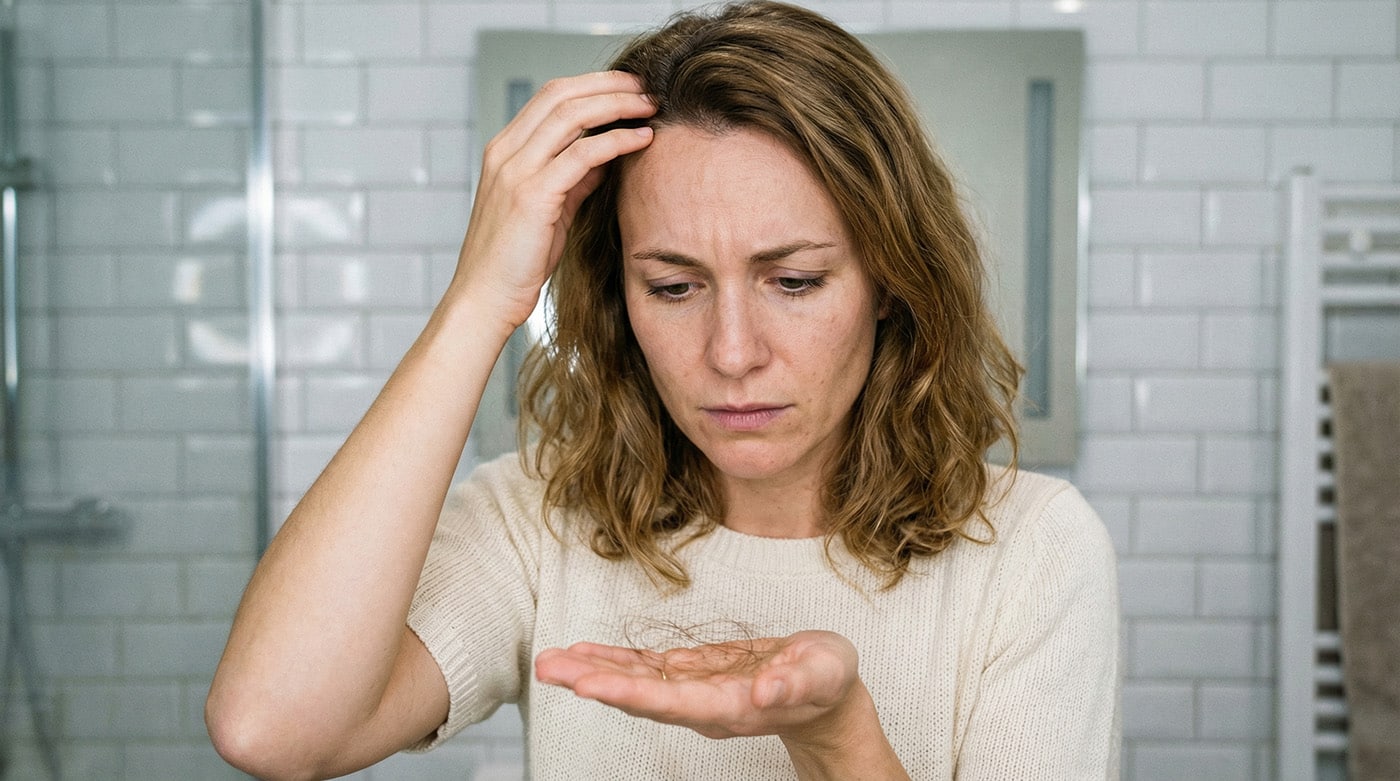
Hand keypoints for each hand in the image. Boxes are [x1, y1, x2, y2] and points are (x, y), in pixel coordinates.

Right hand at [452, 71, 655, 329]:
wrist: (485, 300)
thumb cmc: (516, 262)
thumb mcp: (549, 210)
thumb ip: (573, 179)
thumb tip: (606, 155)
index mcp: (504, 151)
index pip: (550, 96)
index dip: (593, 85)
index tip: (629, 87)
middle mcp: (505, 153)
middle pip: (561, 94)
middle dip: (608, 85)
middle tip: (646, 87)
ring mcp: (515, 172)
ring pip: (571, 115)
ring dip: (617, 105)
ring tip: (650, 106)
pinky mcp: (532, 196)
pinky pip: (582, 154)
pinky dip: (616, 141)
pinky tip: (642, 139)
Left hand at [535, 630, 859, 741]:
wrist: (826, 694)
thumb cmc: (827, 680)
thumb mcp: (824, 673)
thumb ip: (794, 684)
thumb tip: (762, 692)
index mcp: (731, 705)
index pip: (671, 701)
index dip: (629, 694)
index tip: (589, 687)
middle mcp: (702, 704)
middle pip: (640, 696)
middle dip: (594, 682)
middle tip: (548, 667)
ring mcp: (693, 691)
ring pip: (636, 682)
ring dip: (593, 671)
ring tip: (551, 661)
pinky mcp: (691, 674)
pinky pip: (645, 669)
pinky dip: (613, 661)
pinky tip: (584, 654)